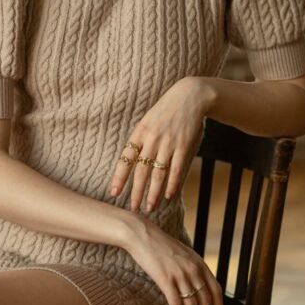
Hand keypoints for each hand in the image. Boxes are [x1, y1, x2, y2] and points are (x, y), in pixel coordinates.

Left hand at [109, 77, 211, 212]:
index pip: (126, 159)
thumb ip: (141, 141)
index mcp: (139, 133)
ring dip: (153, 193)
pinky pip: (176, 169)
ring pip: (158, 174)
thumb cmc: (167, 110)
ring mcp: (168, 143)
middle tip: (132, 208)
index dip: (119, 177)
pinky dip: (172, 184)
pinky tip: (168, 195)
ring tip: (150, 207)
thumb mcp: (148, 121)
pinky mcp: (183, 145)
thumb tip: (132, 162)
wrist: (190, 96)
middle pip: (141, 171)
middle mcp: (152, 140)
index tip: (114, 193)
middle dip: (136, 192)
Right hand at [123, 216, 223, 304]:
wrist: (141, 235)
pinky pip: (175, 304)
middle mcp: (193, 270)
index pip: (216, 289)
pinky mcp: (166, 280)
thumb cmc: (159, 245)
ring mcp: (180, 275)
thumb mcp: (183, 253)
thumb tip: (196, 284)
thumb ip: (192, 267)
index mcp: (199, 263)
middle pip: (205, 301)